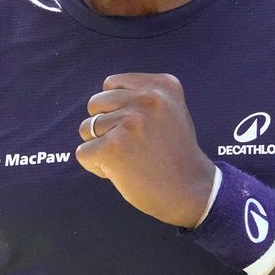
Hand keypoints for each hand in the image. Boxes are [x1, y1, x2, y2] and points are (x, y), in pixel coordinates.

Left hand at [76, 72, 216, 227]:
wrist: (191, 190)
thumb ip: (140, 97)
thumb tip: (99, 100)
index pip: (111, 84)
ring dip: (101, 147)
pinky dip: (95, 166)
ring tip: (129, 158)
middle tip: (132, 145)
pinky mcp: (114, 148)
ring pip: (87, 128)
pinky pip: (83, 152)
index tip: (138, 127)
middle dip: (105, 126)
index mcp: (162, 85)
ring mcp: (130, 122)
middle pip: (95, 103)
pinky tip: (121, 171)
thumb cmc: (174, 153)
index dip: (117, 108)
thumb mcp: (169, 110)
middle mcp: (147, 98)